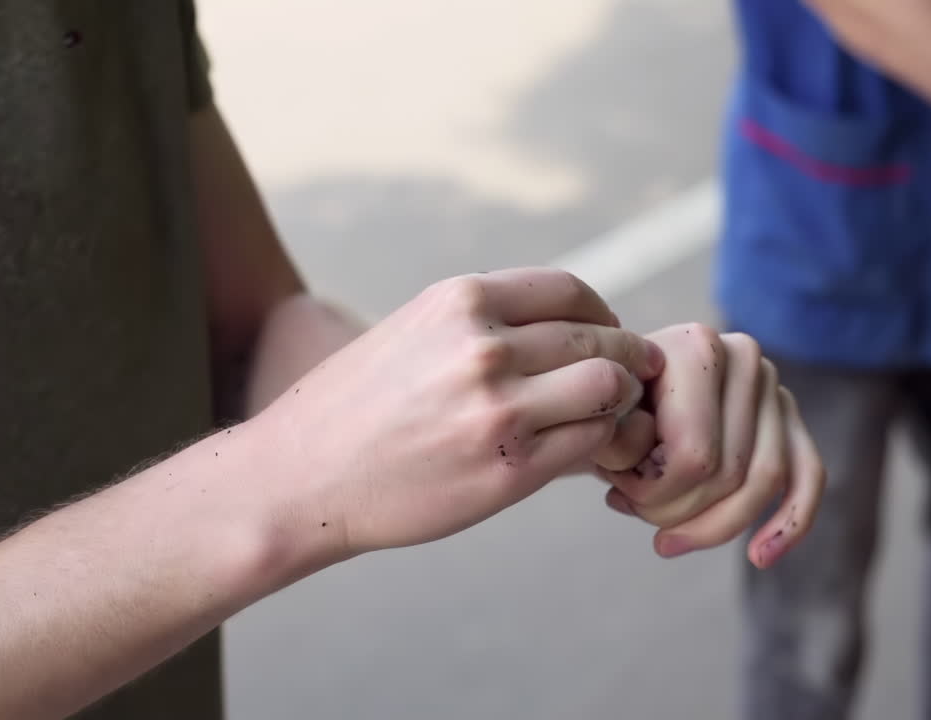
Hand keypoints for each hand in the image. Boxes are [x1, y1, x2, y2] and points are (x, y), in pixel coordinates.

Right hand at [254, 268, 664, 557]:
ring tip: (611, 413)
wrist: (302, 478)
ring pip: (609, 386)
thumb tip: (560, 321)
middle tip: (627, 377)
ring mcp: (500, 410)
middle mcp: (484, 348)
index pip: (570, 291)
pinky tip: (589, 447)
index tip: (606, 333)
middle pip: (599, 338)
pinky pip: (593, 441)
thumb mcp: (415, 330)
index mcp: (461, 302)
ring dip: (621, 398)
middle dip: (625, 355)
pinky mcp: (512, 470)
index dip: (602, 313)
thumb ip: (483, 320)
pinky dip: (604, 440)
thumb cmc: (357, 406)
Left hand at [594, 324, 824, 568]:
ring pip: (767, 481)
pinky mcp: (789, 417)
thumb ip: (617, 440)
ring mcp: (772, 385)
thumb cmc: (606, 405)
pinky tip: (759, 557)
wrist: (618, 386)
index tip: (617, 494)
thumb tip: (640, 470)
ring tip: (667, 538)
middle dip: (679, 513)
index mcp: (698, 347)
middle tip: (634, 512)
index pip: (695, 455)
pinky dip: (790, 522)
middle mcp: (746, 357)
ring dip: (715, 526)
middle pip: (732, 472)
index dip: (656, 496)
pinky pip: (808, 475)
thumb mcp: (598, 417)